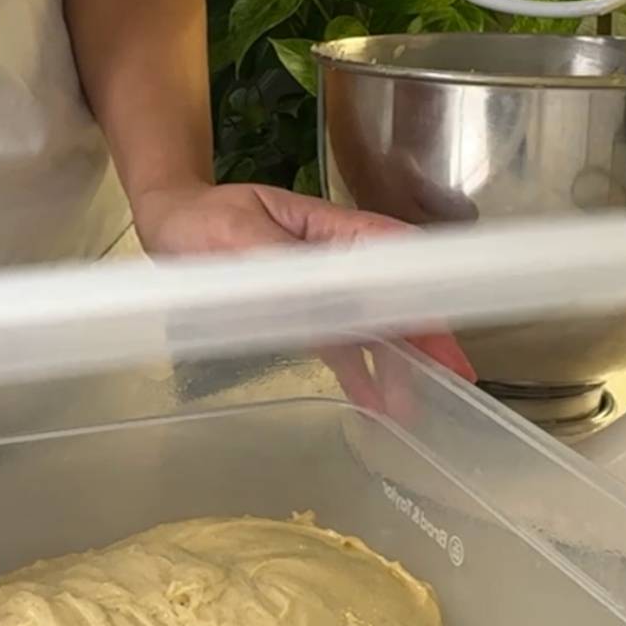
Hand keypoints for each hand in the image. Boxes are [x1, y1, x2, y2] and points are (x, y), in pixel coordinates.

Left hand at [132, 181, 476, 388]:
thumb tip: (335, 300)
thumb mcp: (242, 237)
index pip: (393, 257)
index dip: (423, 291)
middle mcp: (338, 261)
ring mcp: (324, 289)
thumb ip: (289, 271)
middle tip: (453, 379)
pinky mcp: (304, 314)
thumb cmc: (207, 220)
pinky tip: (374, 399)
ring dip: (395, 363)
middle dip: (425, 337)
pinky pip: (339, 343)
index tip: (445, 324)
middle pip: (392, 298)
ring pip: (372, 326)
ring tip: (413, 405)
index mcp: (333, 229)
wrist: (172, 225)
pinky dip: (358, 370)